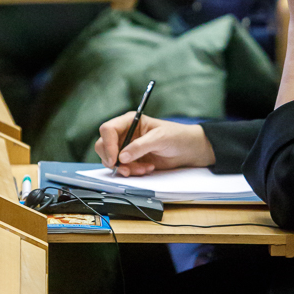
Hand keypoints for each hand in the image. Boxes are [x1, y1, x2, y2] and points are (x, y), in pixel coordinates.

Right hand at [94, 113, 215, 175]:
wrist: (189, 150)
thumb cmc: (177, 137)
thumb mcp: (160, 138)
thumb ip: (140, 147)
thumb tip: (122, 157)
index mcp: (129, 121)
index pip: (108, 130)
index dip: (107, 144)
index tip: (115, 158)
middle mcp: (125, 133)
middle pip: (103, 145)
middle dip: (112, 159)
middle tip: (125, 169)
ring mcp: (127, 148)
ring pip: (112, 160)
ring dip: (125, 168)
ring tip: (144, 168)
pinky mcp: (132, 160)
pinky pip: (122, 168)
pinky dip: (132, 172)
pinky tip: (147, 169)